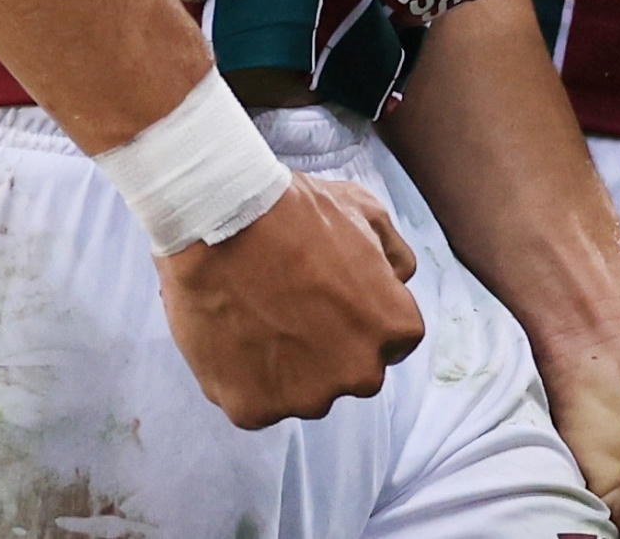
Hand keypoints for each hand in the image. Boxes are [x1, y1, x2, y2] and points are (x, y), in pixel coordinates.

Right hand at [156, 173, 423, 429]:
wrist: (223, 220)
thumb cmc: (297, 211)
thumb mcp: (366, 210)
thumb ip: (394, 255)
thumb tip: (397, 283)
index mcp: (391, 327)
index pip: (394, 339)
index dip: (365, 315)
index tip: (337, 297)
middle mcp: (358, 373)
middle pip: (352, 370)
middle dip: (332, 347)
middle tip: (295, 306)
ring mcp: (306, 397)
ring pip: (304, 391)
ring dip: (289, 367)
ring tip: (259, 318)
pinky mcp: (254, 410)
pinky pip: (257, 402)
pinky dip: (246, 379)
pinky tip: (234, 337)